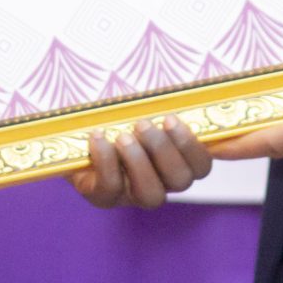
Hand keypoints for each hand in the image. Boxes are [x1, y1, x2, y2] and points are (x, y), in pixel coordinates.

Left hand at [69, 117, 214, 207]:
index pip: (204, 163)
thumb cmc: (116, 115)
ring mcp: (132, 194)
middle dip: (166, 151)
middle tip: (145, 125)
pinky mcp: (103, 197)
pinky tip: (98, 138)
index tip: (192, 124)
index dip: (211, 150)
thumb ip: (165, 105)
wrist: (71, 131)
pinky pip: (110, 189)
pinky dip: (105, 161)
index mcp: (177, 158)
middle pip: (182, 180)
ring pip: (152, 195)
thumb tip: (203, 84)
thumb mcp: (141, 106)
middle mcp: (161, 182)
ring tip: (123, 136)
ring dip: (139, 163)